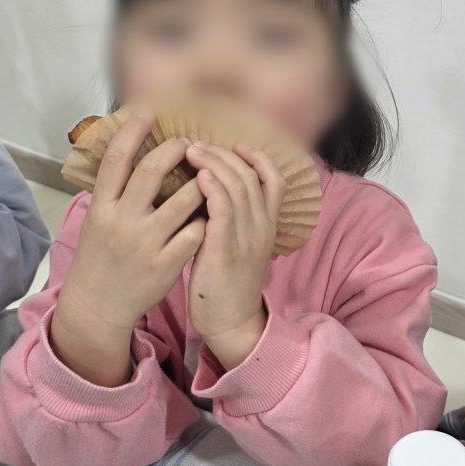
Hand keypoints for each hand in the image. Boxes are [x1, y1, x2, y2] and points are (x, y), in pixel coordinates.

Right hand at [52, 111, 206, 385]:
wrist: (98, 305)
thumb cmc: (101, 257)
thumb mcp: (97, 220)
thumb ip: (114, 192)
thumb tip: (130, 153)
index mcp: (102, 207)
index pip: (115, 160)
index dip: (131, 132)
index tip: (148, 112)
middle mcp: (122, 221)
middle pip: (151, 171)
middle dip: (175, 150)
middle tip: (190, 143)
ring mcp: (145, 243)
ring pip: (185, 200)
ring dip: (202, 184)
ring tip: (209, 177)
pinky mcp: (166, 264)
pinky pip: (197, 232)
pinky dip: (207, 220)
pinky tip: (210, 216)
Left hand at [185, 143, 285, 370]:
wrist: (230, 323)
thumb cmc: (226, 283)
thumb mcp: (237, 245)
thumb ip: (231, 218)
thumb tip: (210, 189)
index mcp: (267, 225)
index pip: (274, 179)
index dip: (258, 157)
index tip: (235, 145)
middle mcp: (262, 227)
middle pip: (250, 176)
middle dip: (223, 153)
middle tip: (196, 143)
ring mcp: (247, 238)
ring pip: (237, 186)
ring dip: (213, 163)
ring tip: (190, 150)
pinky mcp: (226, 250)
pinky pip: (223, 208)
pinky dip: (212, 187)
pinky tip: (197, 176)